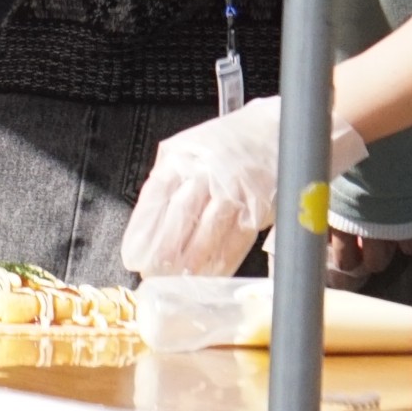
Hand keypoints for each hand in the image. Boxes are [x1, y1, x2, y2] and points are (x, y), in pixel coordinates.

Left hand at [119, 99, 367, 280]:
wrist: (278, 128)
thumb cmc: (228, 143)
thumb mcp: (188, 150)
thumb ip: (168, 181)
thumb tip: (147, 224)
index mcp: (182, 157)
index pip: (156, 196)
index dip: (143, 230)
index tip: (132, 256)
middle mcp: (207, 172)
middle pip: (181, 216)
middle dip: (164, 251)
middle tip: (151, 275)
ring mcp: (236, 190)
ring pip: (208, 232)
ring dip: (191, 262)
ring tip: (176, 282)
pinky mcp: (259, 207)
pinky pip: (237, 240)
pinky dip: (221, 262)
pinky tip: (208, 277)